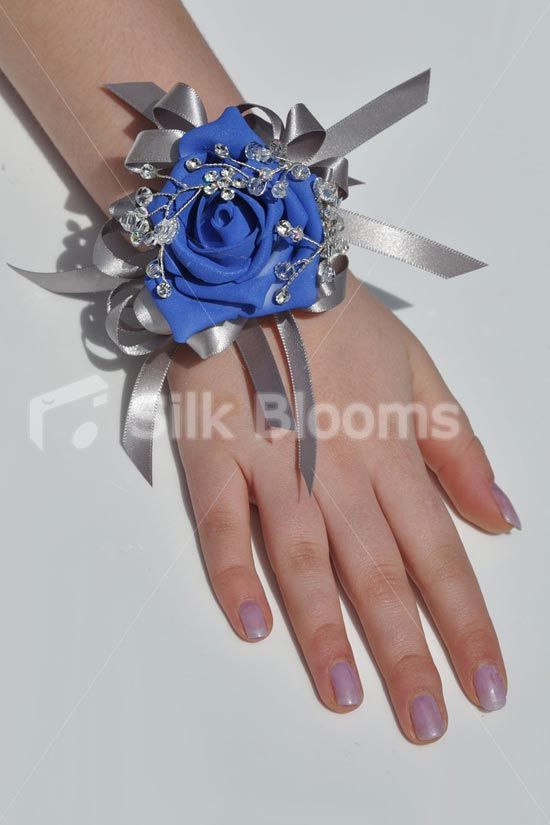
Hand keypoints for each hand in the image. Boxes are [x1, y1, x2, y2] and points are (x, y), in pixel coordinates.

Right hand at [168, 274, 517, 743]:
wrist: (265, 271)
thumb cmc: (343, 325)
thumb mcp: (420, 372)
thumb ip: (458, 446)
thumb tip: (502, 516)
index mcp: (393, 454)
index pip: (440, 554)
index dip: (465, 622)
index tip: (485, 685)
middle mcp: (339, 471)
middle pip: (379, 573)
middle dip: (406, 653)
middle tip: (424, 723)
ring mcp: (274, 464)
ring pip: (305, 559)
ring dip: (326, 630)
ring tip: (346, 697)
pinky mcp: (216, 454)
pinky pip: (222, 521)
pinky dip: (233, 570)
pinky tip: (250, 623)